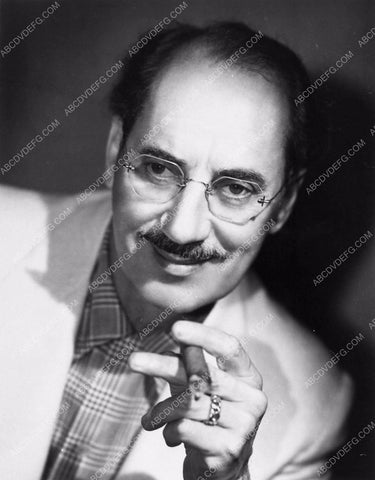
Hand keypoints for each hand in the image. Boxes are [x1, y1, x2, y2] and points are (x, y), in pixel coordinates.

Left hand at [129, 320, 266, 479]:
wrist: (223, 468)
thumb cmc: (209, 419)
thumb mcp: (200, 389)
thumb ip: (189, 367)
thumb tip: (169, 343)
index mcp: (248, 377)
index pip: (229, 347)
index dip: (203, 335)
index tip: (175, 328)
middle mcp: (252, 398)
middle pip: (203, 374)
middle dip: (163, 366)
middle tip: (134, 360)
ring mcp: (244, 425)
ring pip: (190, 404)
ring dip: (162, 410)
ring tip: (151, 418)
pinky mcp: (229, 449)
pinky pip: (186, 429)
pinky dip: (169, 431)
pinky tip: (169, 435)